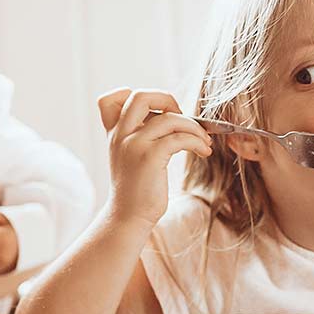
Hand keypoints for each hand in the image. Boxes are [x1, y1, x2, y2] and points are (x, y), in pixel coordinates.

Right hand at [97, 88, 211, 225]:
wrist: (128, 218)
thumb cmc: (135, 188)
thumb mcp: (128, 156)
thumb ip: (137, 135)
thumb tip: (170, 115)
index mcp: (114, 133)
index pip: (110, 99)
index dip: (134, 96)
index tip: (156, 111)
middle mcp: (120, 135)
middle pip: (140, 95)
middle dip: (167, 99)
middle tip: (181, 117)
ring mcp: (134, 145)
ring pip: (169, 117)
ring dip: (194, 127)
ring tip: (203, 142)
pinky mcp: (149, 158)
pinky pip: (179, 138)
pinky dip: (197, 141)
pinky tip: (203, 151)